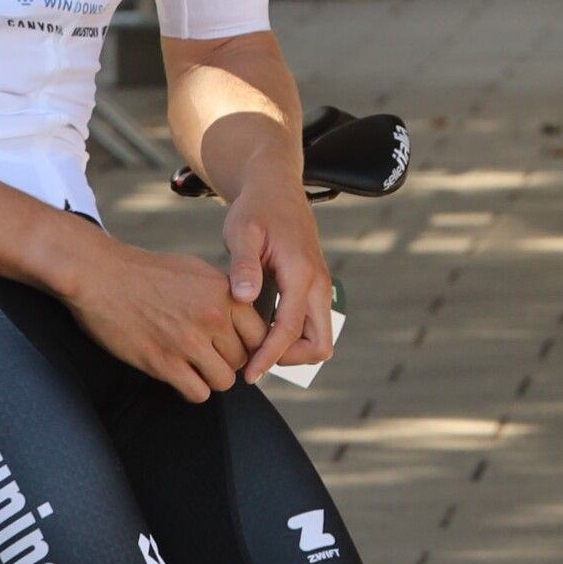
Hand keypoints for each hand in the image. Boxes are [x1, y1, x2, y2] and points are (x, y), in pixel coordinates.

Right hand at [62, 235, 265, 402]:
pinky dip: (191, 389)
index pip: (260, 334)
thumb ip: (224, 294)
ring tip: (193, 366)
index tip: (232, 345)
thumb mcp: (195, 271)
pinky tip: (179, 375)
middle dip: (226, 360)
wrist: (99, 274)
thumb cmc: (144, 272)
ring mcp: (189, 341)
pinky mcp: (164, 363)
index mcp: (225, 292)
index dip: (248, 343)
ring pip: (224, 381)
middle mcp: (213, 316)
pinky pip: (198, 393)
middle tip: (206, 354)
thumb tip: (246, 317)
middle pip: (243, 359)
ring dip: (210, 377)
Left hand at [224, 173, 334, 382]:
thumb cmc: (256, 209)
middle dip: (288, 360)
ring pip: (318, 339)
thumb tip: (243, 298)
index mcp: (302, 274)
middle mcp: (319, 285)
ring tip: (252, 350)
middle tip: (253, 361)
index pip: (291, 330)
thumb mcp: (242, 232)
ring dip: (290, 351)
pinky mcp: (313, 290)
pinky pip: (309, 326)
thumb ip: (243, 265)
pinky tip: (258, 335)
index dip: (270, 356)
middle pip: (319, 345)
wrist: (276, 189)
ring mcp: (319, 289)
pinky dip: (290, 339)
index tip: (249, 374)